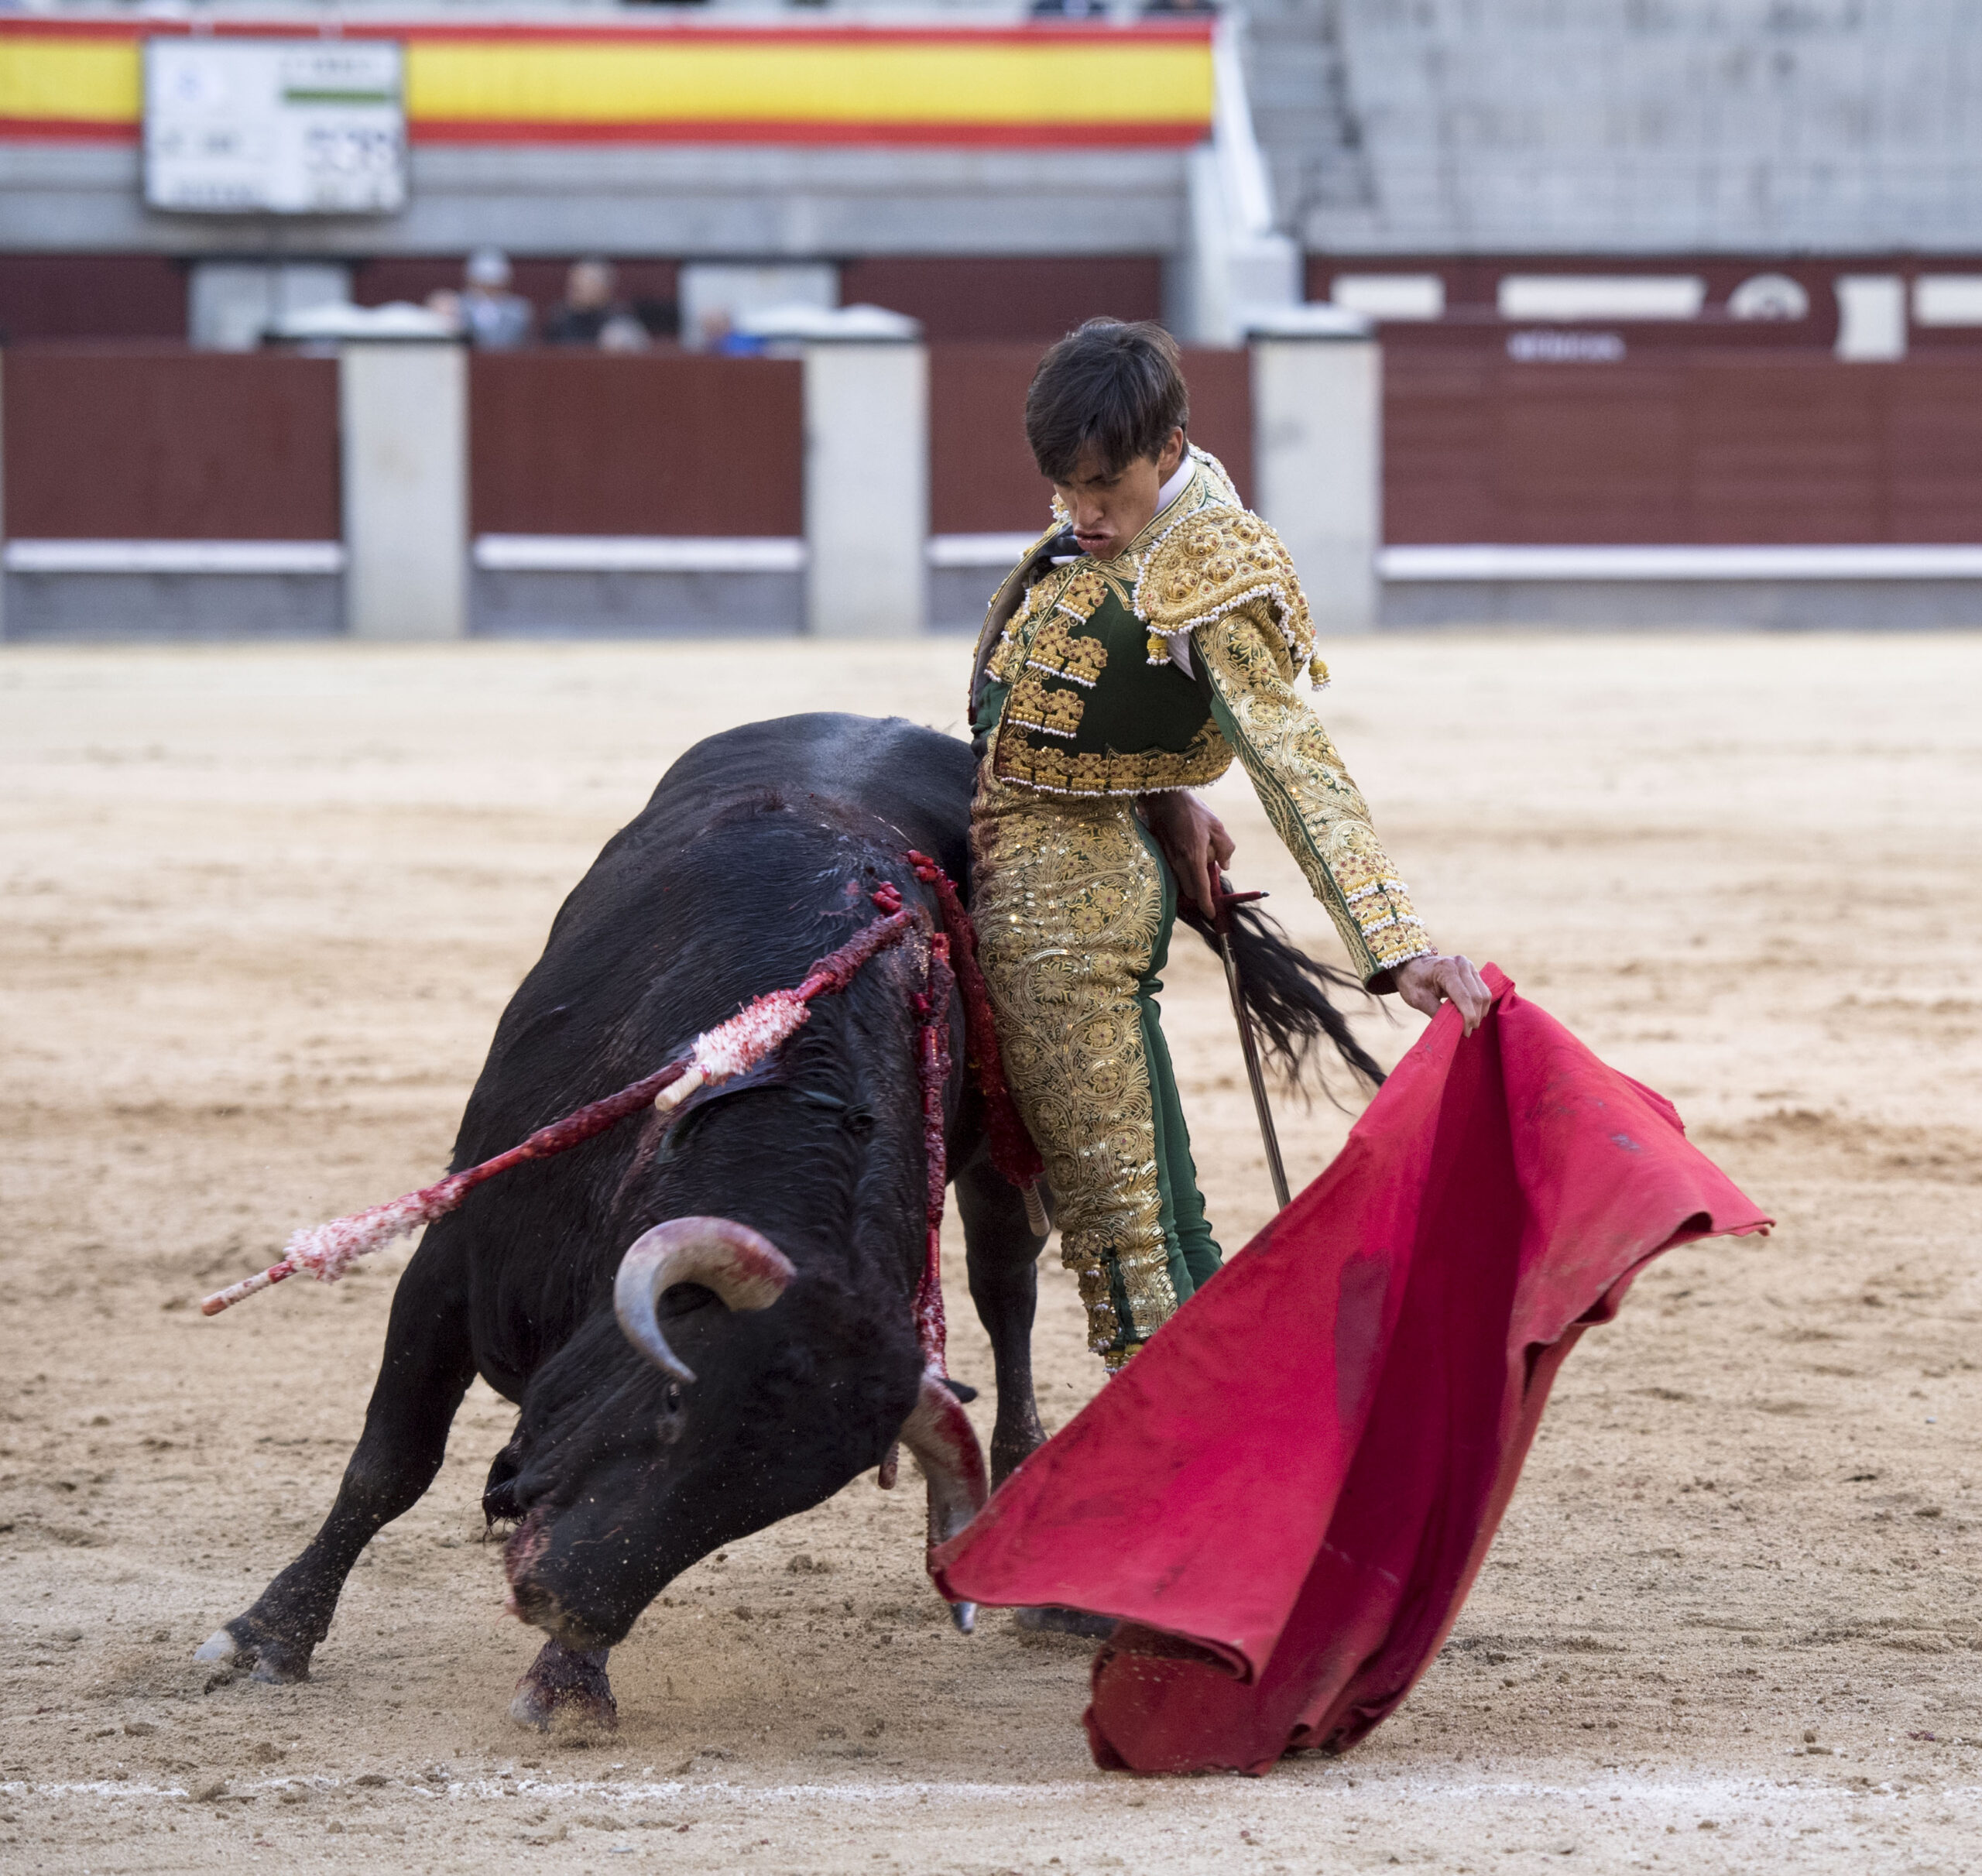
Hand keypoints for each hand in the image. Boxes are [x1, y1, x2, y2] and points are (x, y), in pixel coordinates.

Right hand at [1139, 791, 1234, 917]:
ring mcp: (1166, 860)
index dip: (1206, 905)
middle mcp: (1178, 863)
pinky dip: (1182, 871)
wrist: (1163, 797)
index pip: (1200, 890)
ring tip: (1199, 859)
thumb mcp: (1217, 826)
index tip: (1211, 914)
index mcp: (1194, 858)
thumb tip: (1224, 865)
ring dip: (1191, 880)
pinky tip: (1187, 853)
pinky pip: (1173, 872)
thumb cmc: (1192, 810)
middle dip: (1200, 891)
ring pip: (1180, 882)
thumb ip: (1225, 848)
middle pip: (1190, 891)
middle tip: (1209, 875)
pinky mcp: (1159, 855)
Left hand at [1393, 953, 1491, 1035]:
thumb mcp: (1419, 999)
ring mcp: (1469, 966)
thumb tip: (1454, 1028)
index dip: (1468, 1017)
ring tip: (1469, 1024)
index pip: (1464, 997)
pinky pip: (1483, 990)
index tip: (1466, 1033)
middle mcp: (1461, 964)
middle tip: (1467, 1032)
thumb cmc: (1412, 981)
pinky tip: (1472, 1014)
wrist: (1411, 965)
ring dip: (1479, 1011)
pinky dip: (1479, 1005)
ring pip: (1484, 994)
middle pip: (1477, 996)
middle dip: (1474, 1017)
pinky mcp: (1473, 971)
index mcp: (1447, 969)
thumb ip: (1437, 1013)